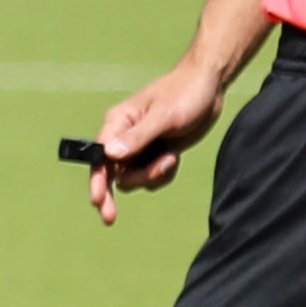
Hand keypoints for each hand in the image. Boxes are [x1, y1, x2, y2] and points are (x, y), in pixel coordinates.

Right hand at [76, 63, 229, 223]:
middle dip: (124, 187)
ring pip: (134, 178)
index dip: (96, 180)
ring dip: (152, 176)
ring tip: (170, 159)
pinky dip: (164, 173)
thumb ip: (138, 136)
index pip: (99, 157)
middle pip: (113, 174)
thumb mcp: (164, 116)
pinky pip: (152, 177)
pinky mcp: (155, 153)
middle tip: (110, 219)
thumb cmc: (184, 93)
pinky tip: (174, 157)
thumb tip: (110, 156)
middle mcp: (123, 137)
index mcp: (118, 123)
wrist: (208, 87)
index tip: (97, 200)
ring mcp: (140, 147)